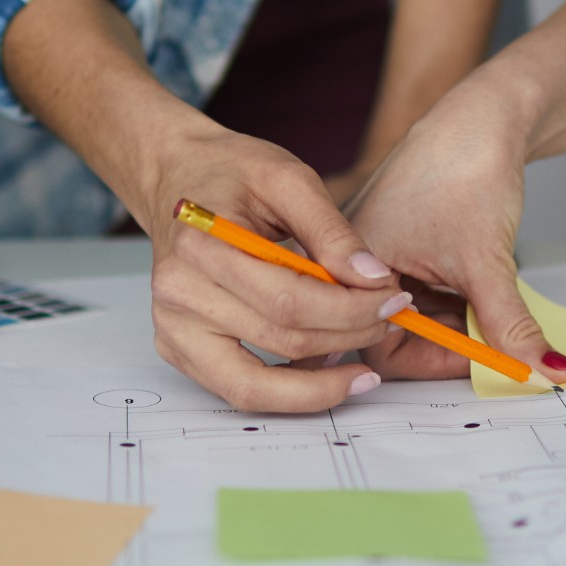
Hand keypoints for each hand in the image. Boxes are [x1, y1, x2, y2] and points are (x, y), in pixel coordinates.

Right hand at [143, 122, 411, 412]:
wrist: (175, 179)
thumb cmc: (230, 173)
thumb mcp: (288, 178)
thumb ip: (332, 231)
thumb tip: (375, 280)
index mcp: (200, 245)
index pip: (289, 300)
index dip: (351, 309)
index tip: (393, 297)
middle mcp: (178, 294)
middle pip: (282, 340)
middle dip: (350, 336)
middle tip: (391, 320)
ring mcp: (172, 329)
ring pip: (259, 385)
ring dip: (323, 381)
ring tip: (366, 364)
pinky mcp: (177, 350)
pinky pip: (241, 390)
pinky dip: (290, 391)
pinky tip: (328, 372)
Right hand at [344, 75, 565, 385]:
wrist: (488, 113)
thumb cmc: (465, 166)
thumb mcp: (487, 262)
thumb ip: (509, 326)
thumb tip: (540, 368)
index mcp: (352, 263)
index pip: (376, 343)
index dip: (432, 360)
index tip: (479, 363)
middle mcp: (353, 259)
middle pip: (391, 333)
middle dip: (445, 343)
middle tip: (491, 345)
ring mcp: (376, 250)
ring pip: (412, 313)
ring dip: (454, 322)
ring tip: (493, 316)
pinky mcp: (401, 240)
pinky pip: (421, 289)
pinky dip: (454, 299)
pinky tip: (483, 293)